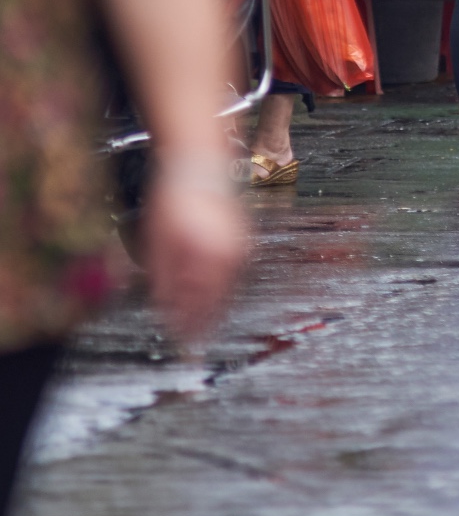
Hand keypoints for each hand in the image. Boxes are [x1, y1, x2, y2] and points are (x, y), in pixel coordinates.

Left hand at [143, 164, 246, 347]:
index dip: (193, 330)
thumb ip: (165, 280)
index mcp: (209, 258)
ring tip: (200, 328)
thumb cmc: (173, 203)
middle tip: (194, 346)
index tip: (186, 349)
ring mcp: (241, 248)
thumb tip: (168, 311)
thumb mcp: (159, 243)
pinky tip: (209, 298)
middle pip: (218, 302)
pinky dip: (220, 290)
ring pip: (227, 290)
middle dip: (204, 324)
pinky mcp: (243, 243)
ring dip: (213, 309)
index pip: (201, 305)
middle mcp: (231, 256)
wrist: (199, 166)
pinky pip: (232, 276)